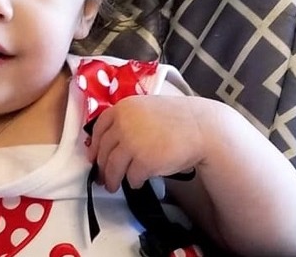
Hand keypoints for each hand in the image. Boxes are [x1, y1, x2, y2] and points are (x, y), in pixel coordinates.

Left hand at [86, 95, 211, 192]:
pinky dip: (133, 182)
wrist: (201, 128)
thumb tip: (112, 142)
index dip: (95, 145)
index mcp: (123, 108)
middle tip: (102, 177)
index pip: (99, 128)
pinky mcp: (143, 161)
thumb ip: (128, 120)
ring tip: (113, 186)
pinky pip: (131, 177)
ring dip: (111, 180)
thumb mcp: (147, 109)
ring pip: (112, 167)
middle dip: (102, 167)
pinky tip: (137, 182)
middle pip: (103, 151)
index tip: (94, 157)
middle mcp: (123, 124)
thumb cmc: (178, 119)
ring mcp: (132, 143)